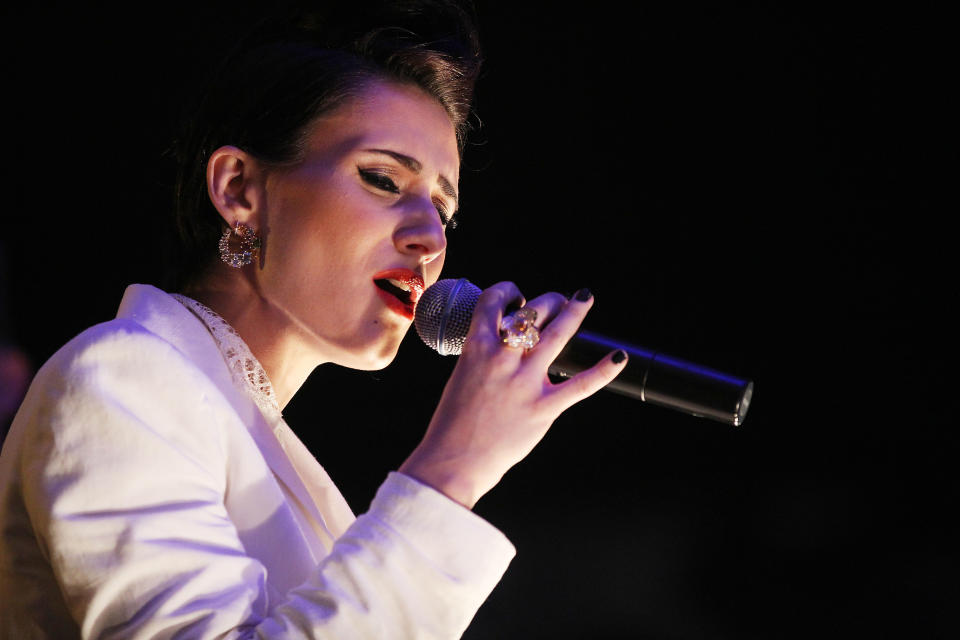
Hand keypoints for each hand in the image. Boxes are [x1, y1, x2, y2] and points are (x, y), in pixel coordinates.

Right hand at [399, 282, 627, 508]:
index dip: (507, 291)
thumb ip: (486, 355)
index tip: (516, 297)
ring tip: (584, 298)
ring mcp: (525, 383)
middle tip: (556, 301)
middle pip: (532, 312)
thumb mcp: (463, 374)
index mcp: (476, 348)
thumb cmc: (454, 421)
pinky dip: (604, 370)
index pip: (494, 301)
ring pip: (557, 334)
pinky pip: (581, 384)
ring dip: (574, 312)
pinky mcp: (544, 408)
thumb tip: (513, 340)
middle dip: (547, 301)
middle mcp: (502, 359)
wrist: (454, 460)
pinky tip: (619, 356)